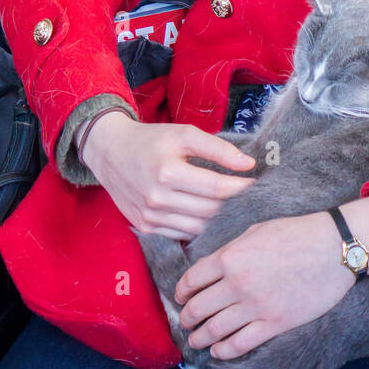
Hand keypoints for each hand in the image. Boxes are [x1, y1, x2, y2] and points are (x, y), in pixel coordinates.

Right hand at [82, 114, 256, 237]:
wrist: (110, 152)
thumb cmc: (151, 140)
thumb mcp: (184, 134)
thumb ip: (218, 149)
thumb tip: (248, 165)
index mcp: (168, 172)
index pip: (217, 189)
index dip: (242, 189)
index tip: (258, 185)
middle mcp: (158, 199)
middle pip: (210, 212)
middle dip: (234, 206)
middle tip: (250, 199)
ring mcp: (150, 217)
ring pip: (197, 228)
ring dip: (218, 221)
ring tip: (234, 209)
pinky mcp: (145, 227)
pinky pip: (181, 234)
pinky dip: (198, 228)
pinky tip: (210, 218)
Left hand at [175, 212, 352, 358]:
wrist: (335, 247)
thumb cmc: (298, 232)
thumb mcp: (257, 229)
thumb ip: (231, 249)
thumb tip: (213, 265)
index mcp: (231, 256)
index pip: (191, 280)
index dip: (181, 292)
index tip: (180, 298)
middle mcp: (237, 282)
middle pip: (197, 308)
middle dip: (187, 318)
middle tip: (186, 322)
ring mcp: (255, 305)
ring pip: (213, 330)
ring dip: (200, 338)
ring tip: (197, 340)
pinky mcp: (274, 323)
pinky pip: (239, 344)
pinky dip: (223, 351)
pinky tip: (219, 350)